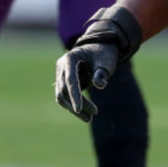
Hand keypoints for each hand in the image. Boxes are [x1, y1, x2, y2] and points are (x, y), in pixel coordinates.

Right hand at [54, 6, 142, 122]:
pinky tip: (85, 113)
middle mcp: (62, 67)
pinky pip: (66, 96)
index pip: (70, 80)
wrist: (100, 48)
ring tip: (90, 118)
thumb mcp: (105, 61)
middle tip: (93, 115)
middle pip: (64, 90)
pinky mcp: (64, 82)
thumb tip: (101, 85)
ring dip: (74, 108)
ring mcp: (61, 74)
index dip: (74, 95)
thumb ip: (101, 72)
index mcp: (70, 58)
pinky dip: (74, 105)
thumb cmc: (103, 53)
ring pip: (62, 95)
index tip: (79, 109)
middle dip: (77, 104)